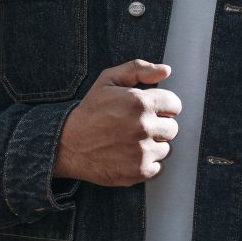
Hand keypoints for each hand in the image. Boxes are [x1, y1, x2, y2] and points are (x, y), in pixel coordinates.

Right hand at [55, 60, 181, 186]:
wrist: (67, 144)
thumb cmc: (89, 112)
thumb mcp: (108, 80)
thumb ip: (138, 69)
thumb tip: (166, 71)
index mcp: (140, 103)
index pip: (174, 105)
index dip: (162, 107)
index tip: (149, 110)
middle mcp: (144, 127)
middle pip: (172, 128)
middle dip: (158, 126)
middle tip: (137, 127)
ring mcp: (142, 152)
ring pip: (166, 148)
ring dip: (153, 145)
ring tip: (131, 141)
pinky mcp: (139, 171)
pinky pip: (159, 167)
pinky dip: (147, 163)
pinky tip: (130, 155)